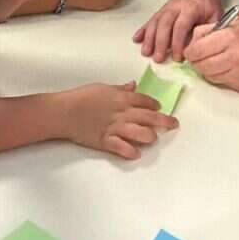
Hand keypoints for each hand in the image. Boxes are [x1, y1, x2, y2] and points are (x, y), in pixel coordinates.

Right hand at [60, 82, 177, 159]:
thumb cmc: (81, 97)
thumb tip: (133, 85)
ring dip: (148, 136)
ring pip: (138, 132)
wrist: (64, 111)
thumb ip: (120, 89)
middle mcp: (121, 112)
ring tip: (153, 138)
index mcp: (121, 98)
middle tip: (174, 124)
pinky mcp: (105, 141)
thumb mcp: (102, 88)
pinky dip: (130, 151)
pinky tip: (136, 154)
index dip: (154, 104)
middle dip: (163, 120)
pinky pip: (121, 147)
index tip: (160, 107)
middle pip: (148, 116)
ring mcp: (114, 127)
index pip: (143, 100)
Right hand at [133, 0, 220, 61]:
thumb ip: (209, 31)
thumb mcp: (215, 16)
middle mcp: (175, 7)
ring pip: (155, 22)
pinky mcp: (161, 11)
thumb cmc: (208, 4)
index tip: (178, 57)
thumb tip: (202, 48)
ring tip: (146, 53)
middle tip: (158, 58)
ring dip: (149, 38)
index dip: (178, 42)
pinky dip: (143, 30)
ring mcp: (166, 8)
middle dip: (160, 43)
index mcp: (190, 8)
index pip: (181, 26)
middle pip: (164, 24)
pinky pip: (150, 20)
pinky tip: (137, 39)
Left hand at [184, 19, 238, 91]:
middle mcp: (234, 56)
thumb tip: (191, 42)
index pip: (197, 50)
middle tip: (198, 57)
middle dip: (196, 62)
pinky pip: (221, 82)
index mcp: (230, 37)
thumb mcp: (232, 24)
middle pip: (201, 65)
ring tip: (213, 61)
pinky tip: (224, 68)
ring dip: (206, 70)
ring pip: (209, 76)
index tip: (190, 51)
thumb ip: (208, 31)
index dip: (190, 51)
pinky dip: (218, 76)